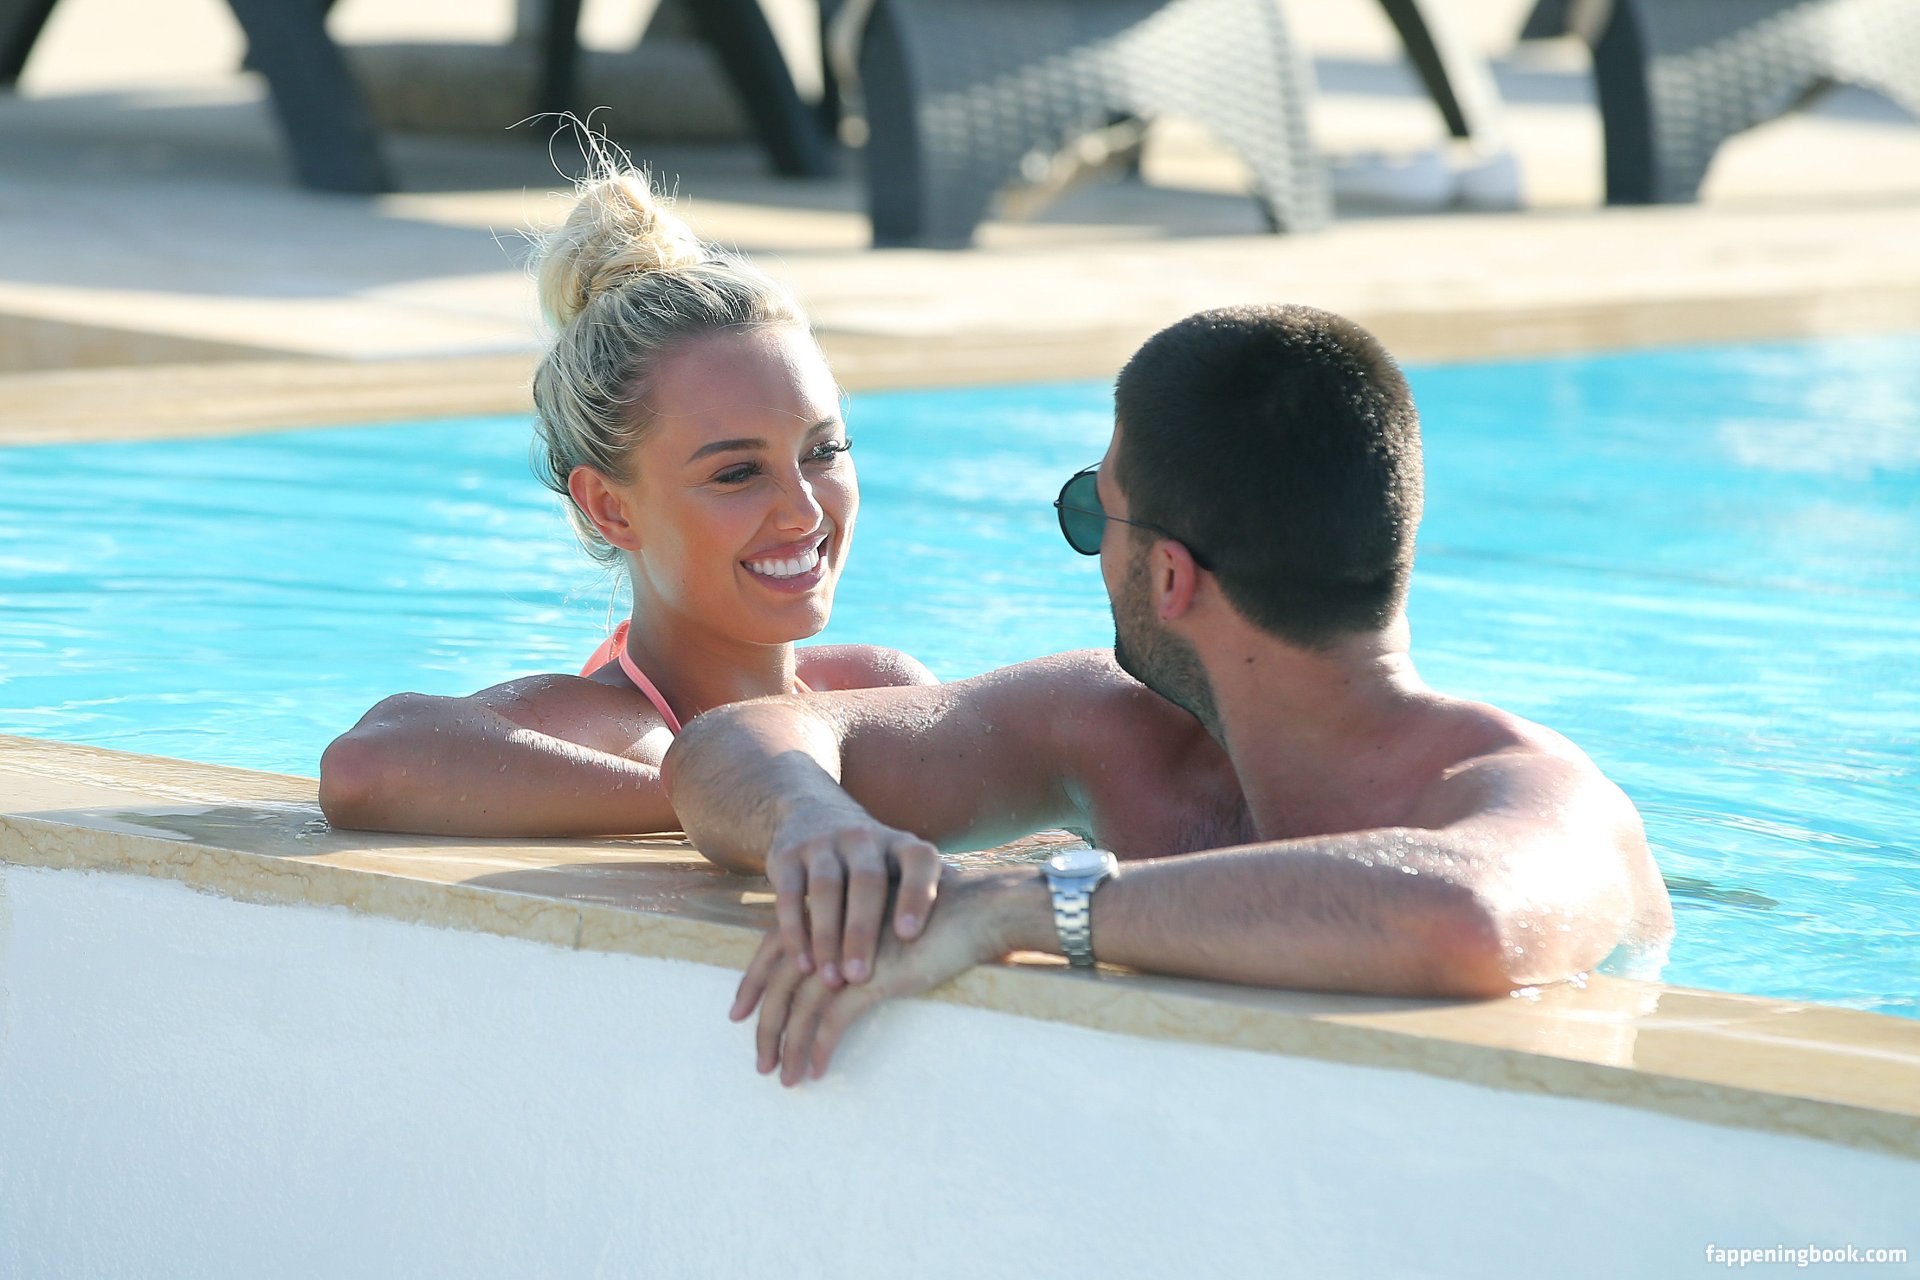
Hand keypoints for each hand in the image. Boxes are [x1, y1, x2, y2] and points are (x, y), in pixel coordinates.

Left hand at [733, 869, 1016, 1084]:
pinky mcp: (872, 977)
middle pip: (780, 981)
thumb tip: (839, 969)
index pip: (775, 947)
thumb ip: (858, 940)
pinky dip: (820, 1048)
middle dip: (765, 1024)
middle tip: (760, 1061)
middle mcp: (832, 931)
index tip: (739, 1013)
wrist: (977, 908)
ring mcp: (849, 954)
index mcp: (831, 912)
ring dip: (789, 1046)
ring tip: (785, 1078)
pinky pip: (833, 1021)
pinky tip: (818, 1071)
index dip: (753, 981)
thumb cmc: (939, 914)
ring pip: (800, 1006)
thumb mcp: (887, 922)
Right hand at [762, 801, 942, 989]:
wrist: (814, 814)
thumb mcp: (907, 871)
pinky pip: (791, 894)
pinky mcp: (789, 855)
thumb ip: (939, 899)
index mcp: (904, 846)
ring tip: (830, 979)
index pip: (919, 863)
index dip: (916, 896)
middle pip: (867, 882)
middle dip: (863, 932)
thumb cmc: (878, 864)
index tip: (910, 936)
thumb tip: (1002, 940)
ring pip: (826, 889)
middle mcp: (866, 838)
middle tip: (862, 979)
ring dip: (827, 937)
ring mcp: (825, 843)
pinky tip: (801, 963)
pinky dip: (795, 929)